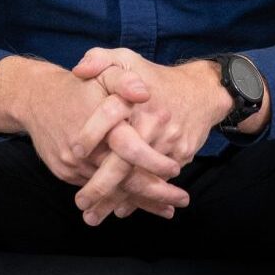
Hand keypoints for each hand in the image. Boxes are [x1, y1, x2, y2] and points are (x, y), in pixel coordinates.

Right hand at [0, 56, 178, 189]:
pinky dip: (115, 199)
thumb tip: (144, 93)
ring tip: (167, 210)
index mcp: (101, 123)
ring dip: (138, 201)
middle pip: (123, 178)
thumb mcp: (105, 72)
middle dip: (154, 192)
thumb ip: (125, 80)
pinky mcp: (64, 172)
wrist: (36, 98)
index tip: (176, 170)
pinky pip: (94, 190)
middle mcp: (85, 149)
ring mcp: (73, 164)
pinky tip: (136, 205)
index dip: (154, 162)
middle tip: (181, 201)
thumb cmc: (80, 85)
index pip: (131, 149)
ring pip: (110, 189)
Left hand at [70, 48, 233, 223]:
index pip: (110, 116)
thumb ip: (99, 59)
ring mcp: (169, 141)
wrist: (201, 91)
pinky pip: (157, 180)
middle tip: (81, 202)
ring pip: (140, 177)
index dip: (91, 134)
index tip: (73, 151)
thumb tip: (78, 71)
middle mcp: (153, 120)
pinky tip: (121, 209)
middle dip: (102, 185)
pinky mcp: (181, 155)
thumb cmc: (155, 76)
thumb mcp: (126, 59)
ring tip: (94, 215)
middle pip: (125, 159)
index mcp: (136, 97)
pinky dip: (140, 198)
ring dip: (118, 200)